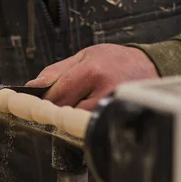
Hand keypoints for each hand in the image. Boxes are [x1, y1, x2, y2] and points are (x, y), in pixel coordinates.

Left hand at [26, 44, 158, 110]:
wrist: (149, 65)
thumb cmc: (114, 60)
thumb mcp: (83, 56)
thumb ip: (55, 72)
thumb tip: (32, 86)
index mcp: (92, 72)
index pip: (57, 94)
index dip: (42, 101)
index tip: (33, 104)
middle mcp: (103, 91)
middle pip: (65, 111)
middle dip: (56, 109)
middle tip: (56, 104)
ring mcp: (112, 107)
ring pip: (77, 121)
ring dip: (71, 116)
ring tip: (80, 103)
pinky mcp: (117, 118)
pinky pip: (91, 125)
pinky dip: (84, 121)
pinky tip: (89, 110)